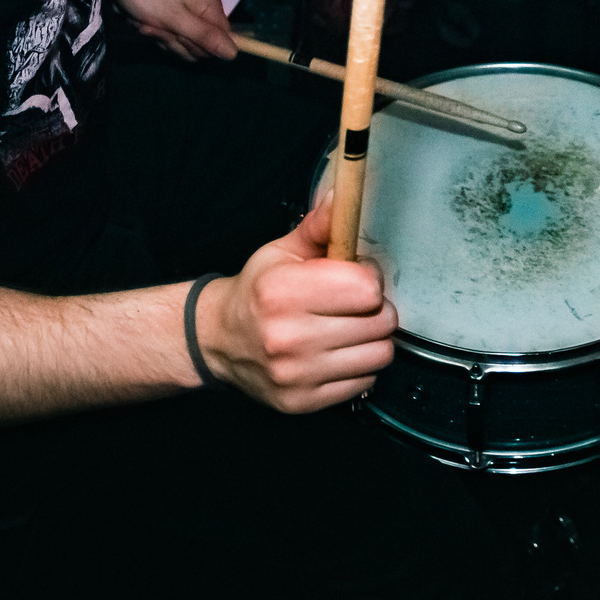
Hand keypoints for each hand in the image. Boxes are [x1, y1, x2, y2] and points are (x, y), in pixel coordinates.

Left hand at [106, 0, 235, 59]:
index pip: (222, 41)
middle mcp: (203, 7)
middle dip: (178, 42)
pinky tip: (144, 22)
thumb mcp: (175, 19)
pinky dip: (156, 32)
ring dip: (164, 38)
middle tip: (159, 27)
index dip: (201, 47)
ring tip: (148, 22)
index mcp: (210, 5)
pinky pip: (171, 34)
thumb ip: (205, 37)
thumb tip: (235, 54)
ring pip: (184, 41)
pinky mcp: (171, 12)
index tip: (180, 37)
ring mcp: (186, 10)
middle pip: (201, 44)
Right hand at [193, 195, 395, 412]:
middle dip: (375, 309)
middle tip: (355, 304)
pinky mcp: (303, 402)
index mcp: (283, 292)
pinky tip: (337, 353)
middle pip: (380, 323)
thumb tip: (343, 196)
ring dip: (371, 340)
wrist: (219, 341)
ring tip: (349, 328)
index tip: (357, 277)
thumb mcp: (281, 252)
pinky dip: (359, 367)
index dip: (369, 279)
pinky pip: (365, 382)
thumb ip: (319, 226)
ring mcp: (296, 374)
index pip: (366, 288)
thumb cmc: (257, 293)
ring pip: (379, 355)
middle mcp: (288, 336)